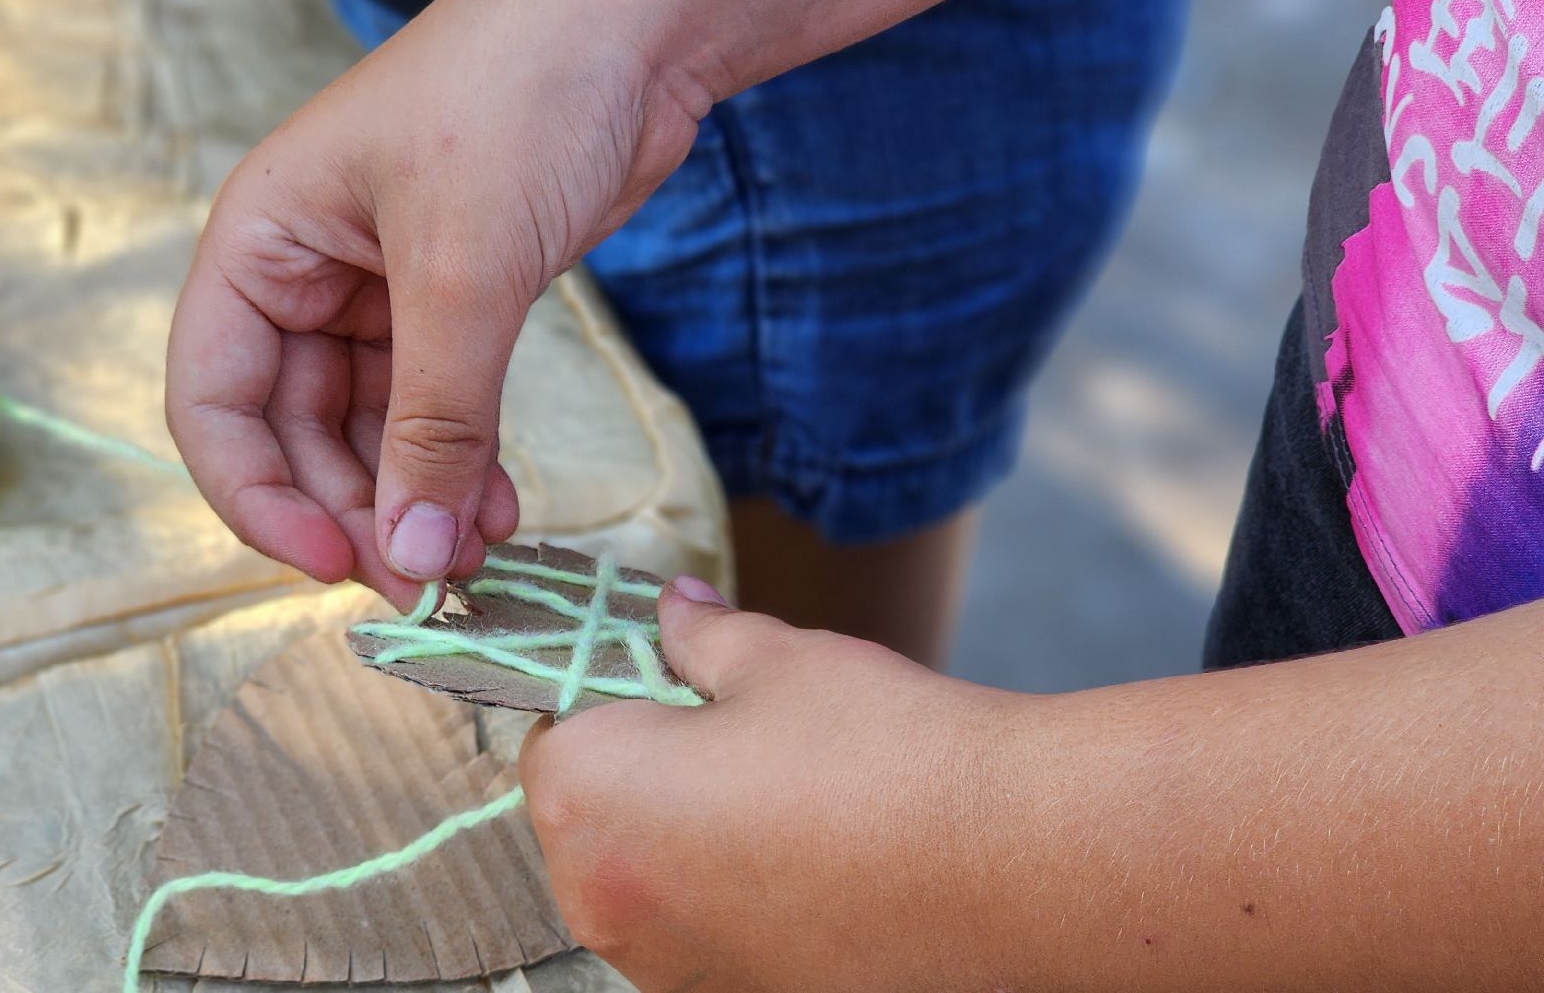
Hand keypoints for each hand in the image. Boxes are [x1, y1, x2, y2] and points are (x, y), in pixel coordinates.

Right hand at [164, 0, 704, 603]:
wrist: (638, 26)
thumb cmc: (519, 96)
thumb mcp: (462, 271)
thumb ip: (435, 423)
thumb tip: (416, 558)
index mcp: (261, 242)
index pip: (212, 400)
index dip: (256, 495)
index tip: (332, 561)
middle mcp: (307, 271)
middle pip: (294, 432)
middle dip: (355, 511)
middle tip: (425, 582)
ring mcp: (382, 289)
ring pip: (372, 431)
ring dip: (415, 500)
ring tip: (476, 555)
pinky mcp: (457, 299)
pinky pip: (438, 408)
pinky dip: (462, 464)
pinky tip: (499, 509)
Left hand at [518, 581, 1033, 990]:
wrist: (1010, 867)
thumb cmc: (882, 751)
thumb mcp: (776, 659)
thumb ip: (699, 634)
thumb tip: (670, 608)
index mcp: (590, 796)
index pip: (553, 732)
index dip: (612, 695)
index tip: (671, 679)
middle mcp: (603, 899)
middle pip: (588, 813)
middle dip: (643, 767)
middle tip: (738, 731)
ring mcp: (663, 966)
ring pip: (642, 876)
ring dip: (684, 833)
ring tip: (786, 793)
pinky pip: (696, 931)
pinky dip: (730, 893)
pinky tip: (810, 857)